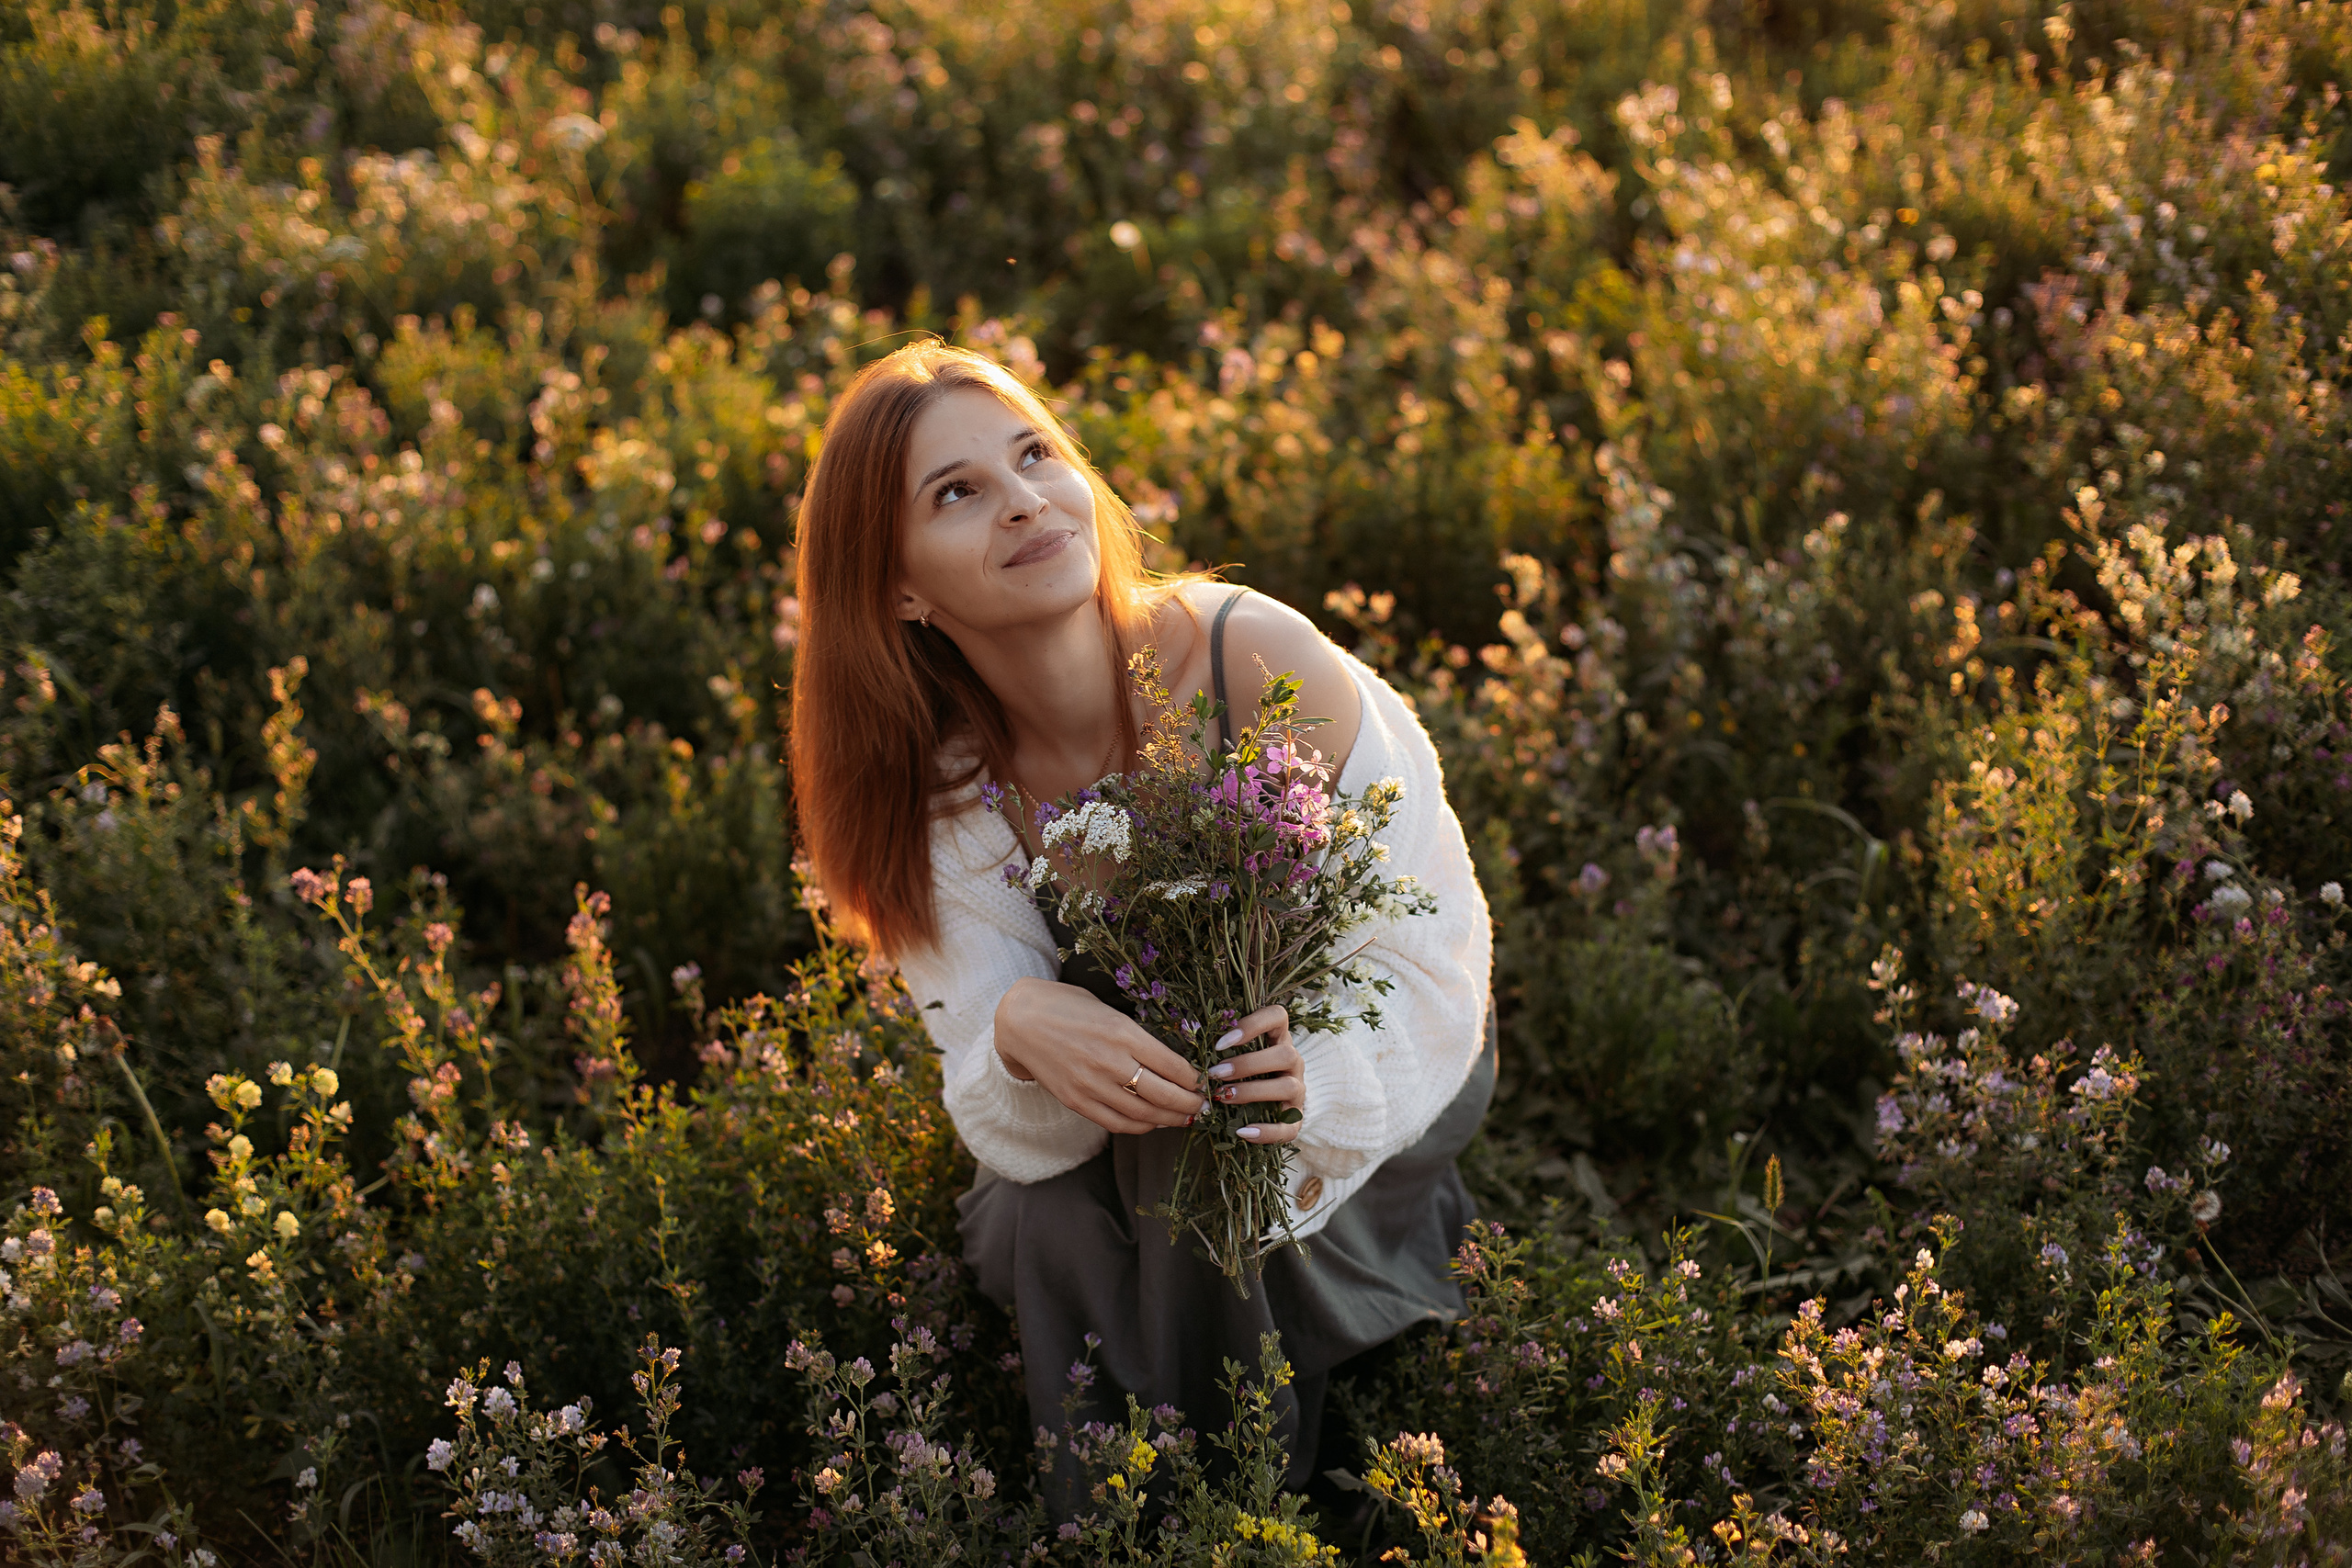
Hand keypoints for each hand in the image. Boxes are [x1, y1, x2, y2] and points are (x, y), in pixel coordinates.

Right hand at [993, 977, 1207, 1134]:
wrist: (1019, 1021)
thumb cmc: (1067, 1007)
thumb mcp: (1108, 1010)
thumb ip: (1137, 1036)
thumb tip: (1171, 1061)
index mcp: (1122, 1032)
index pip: (1173, 1066)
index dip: (1194, 1080)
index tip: (1203, 1083)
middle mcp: (1110, 1062)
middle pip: (1164, 1095)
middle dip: (1190, 1105)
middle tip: (1203, 1106)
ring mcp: (1091, 1085)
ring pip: (1143, 1115)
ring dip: (1170, 1120)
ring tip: (1184, 1118)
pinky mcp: (1076, 1101)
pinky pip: (1116, 1123)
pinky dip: (1141, 1126)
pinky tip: (1152, 1122)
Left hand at [1206, 1004, 1305, 1145]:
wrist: (1275, 1101)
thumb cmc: (1246, 1070)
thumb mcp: (1239, 1053)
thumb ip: (1224, 1048)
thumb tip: (1188, 1049)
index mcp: (1279, 1038)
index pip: (1278, 1016)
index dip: (1253, 1025)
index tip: (1221, 1043)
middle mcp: (1294, 1061)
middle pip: (1286, 1054)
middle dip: (1248, 1064)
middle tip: (1216, 1073)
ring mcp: (1298, 1090)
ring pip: (1288, 1087)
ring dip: (1253, 1092)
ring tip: (1224, 1097)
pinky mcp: (1296, 1119)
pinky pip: (1288, 1127)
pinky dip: (1266, 1132)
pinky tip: (1242, 1132)